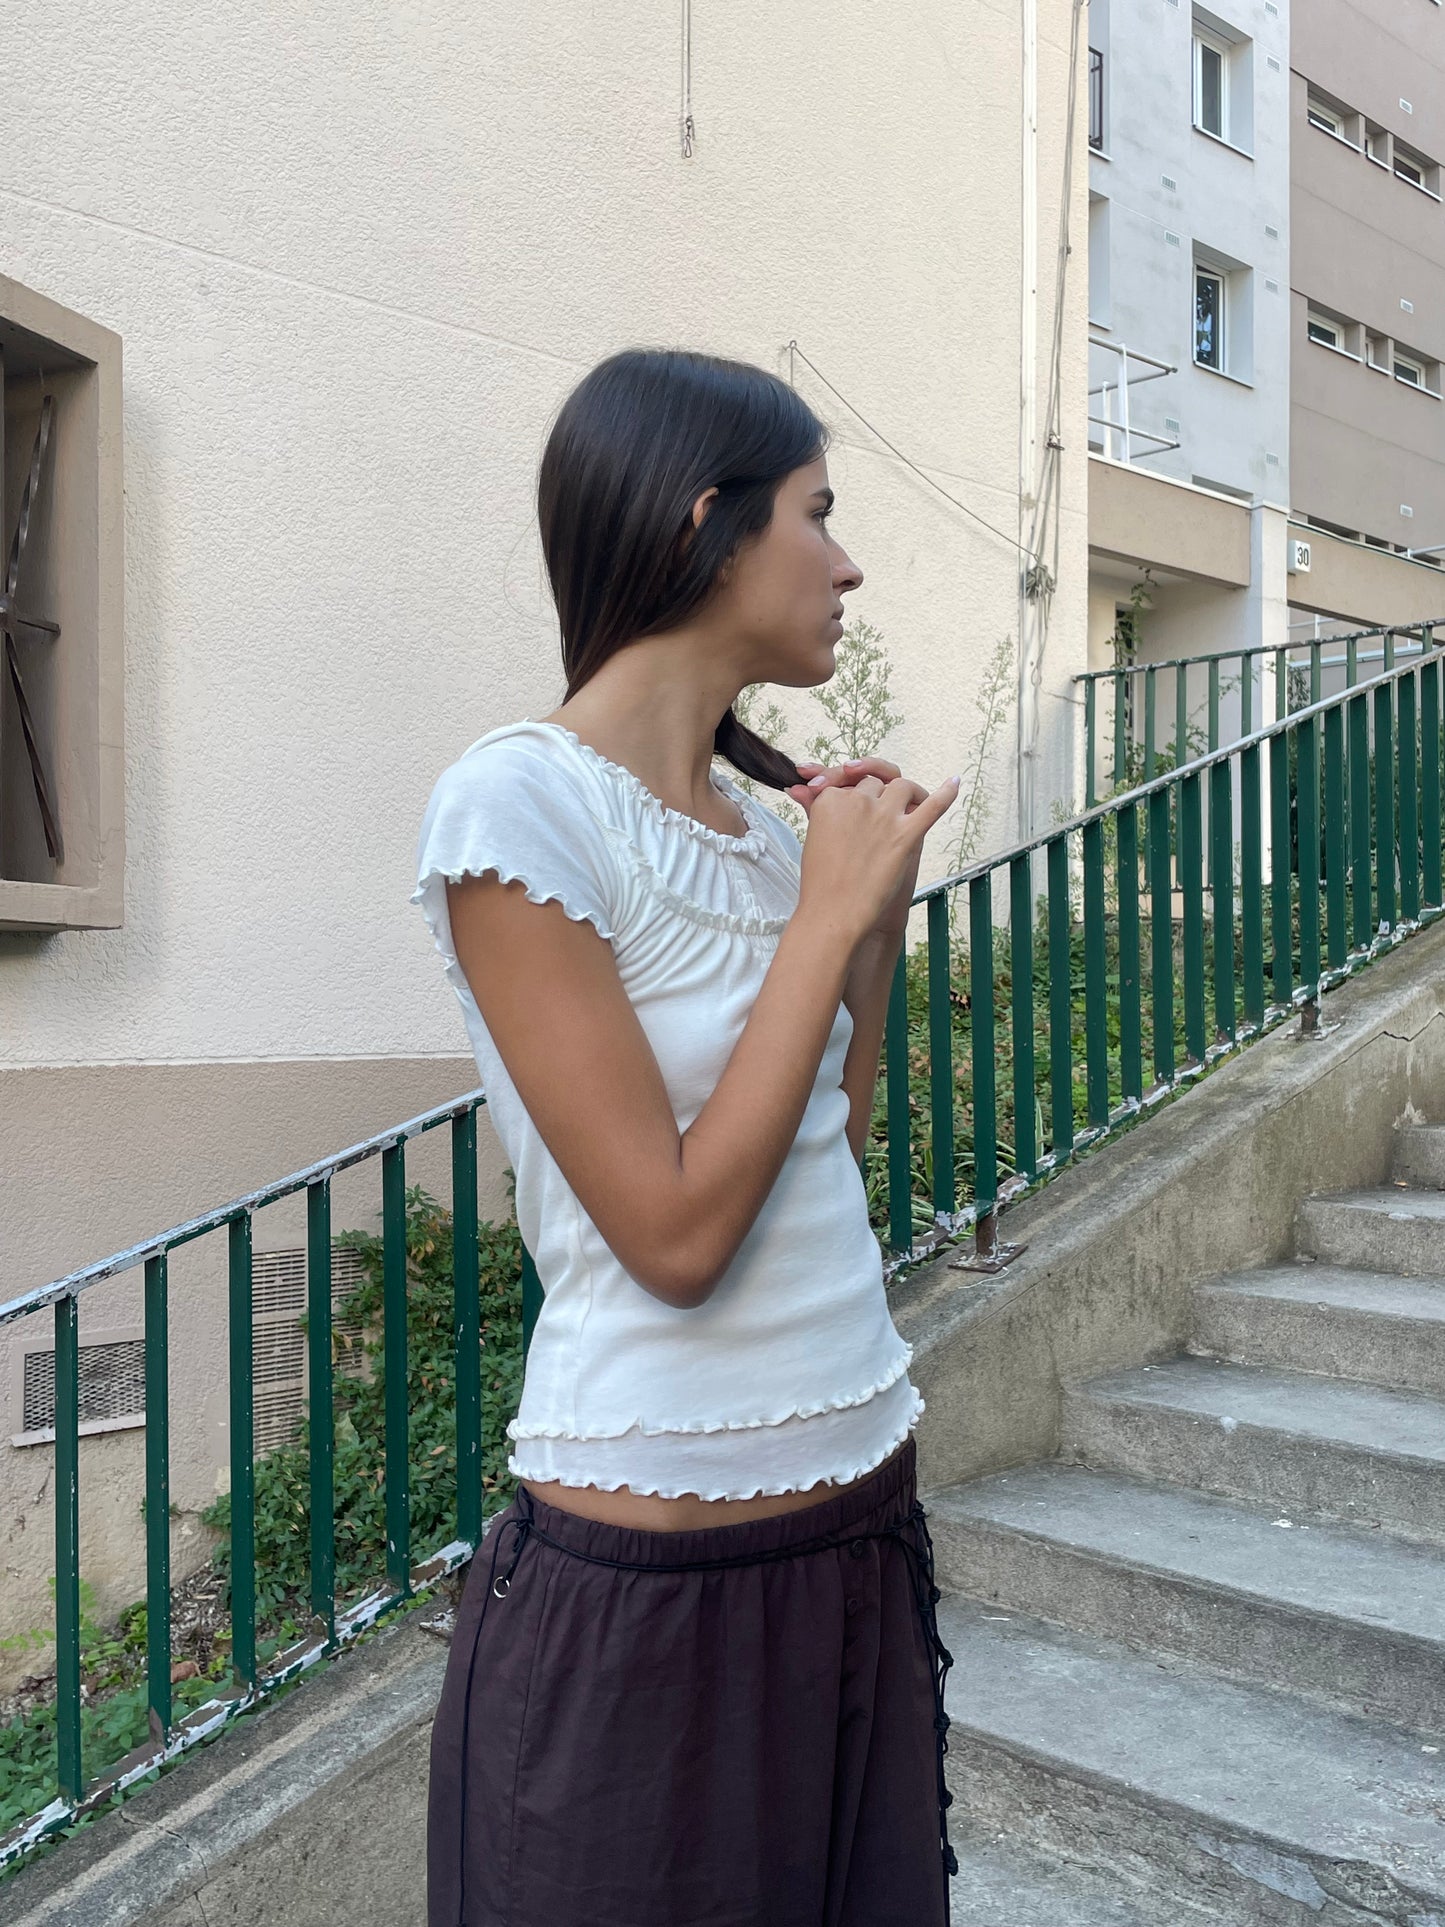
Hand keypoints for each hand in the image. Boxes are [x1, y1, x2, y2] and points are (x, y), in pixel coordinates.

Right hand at [785, 755, 934, 938]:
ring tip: (909, 800)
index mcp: (831, 799)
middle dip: (877, 793)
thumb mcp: (813, 836)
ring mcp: (884, 816)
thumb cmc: (821, 881)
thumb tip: (802, 790)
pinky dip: (946, 793)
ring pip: (901, 785)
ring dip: (906, 791)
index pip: (849, 783)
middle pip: (875, 782)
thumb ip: (813, 808)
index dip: (852, 790)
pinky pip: (932, 806)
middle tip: (876, 814)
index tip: (853, 803)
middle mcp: (857, 800)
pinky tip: (955, 782)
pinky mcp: (906, 835)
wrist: (834, 913)